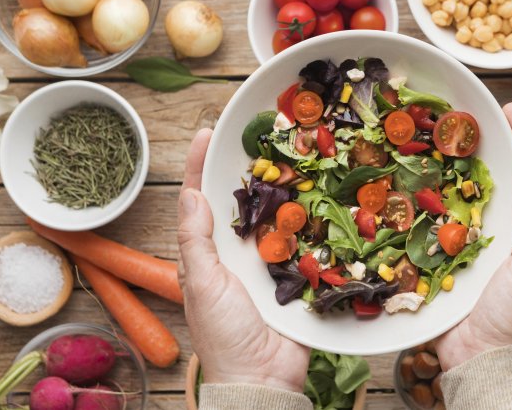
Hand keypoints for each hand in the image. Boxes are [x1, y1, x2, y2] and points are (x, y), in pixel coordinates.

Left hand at [177, 129, 309, 391]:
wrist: (263, 377)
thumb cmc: (223, 334)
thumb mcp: (201, 284)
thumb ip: (196, 240)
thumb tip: (190, 194)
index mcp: (209, 252)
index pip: (200, 200)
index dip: (199, 166)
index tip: (206, 134)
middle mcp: (239, 251)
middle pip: (242, 200)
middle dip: (248, 167)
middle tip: (261, 134)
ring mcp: (271, 261)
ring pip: (276, 215)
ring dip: (285, 187)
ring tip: (294, 152)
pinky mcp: (298, 273)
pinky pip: (305, 239)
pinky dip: (313, 217)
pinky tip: (322, 193)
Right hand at [436, 103, 511, 370]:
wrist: (480, 360)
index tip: (510, 108)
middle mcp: (492, 230)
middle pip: (485, 177)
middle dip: (475, 144)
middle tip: (458, 112)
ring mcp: (460, 244)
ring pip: (450, 195)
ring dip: (440, 167)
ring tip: (427, 135)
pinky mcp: (434, 259)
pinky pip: (423, 225)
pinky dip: (413, 202)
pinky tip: (400, 180)